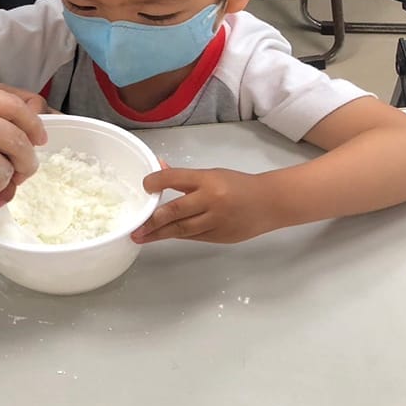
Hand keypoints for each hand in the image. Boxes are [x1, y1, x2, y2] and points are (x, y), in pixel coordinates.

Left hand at [131, 168, 276, 243]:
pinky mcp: (221, 237)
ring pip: (182, 229)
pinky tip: (164, 236)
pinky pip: (194, 237)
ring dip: (159, 234)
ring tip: (141, 237)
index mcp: (208, 180)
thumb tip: (159, 168)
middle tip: (135, 228)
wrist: (271, 203)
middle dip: (152, 221)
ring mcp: (217, 221)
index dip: (156, 182)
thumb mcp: (211, 174)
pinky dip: (178, 236)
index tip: (144, 186)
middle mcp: (211, 200)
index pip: (175, 178)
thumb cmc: (238, 185)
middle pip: (175, 211)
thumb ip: (184, 177)